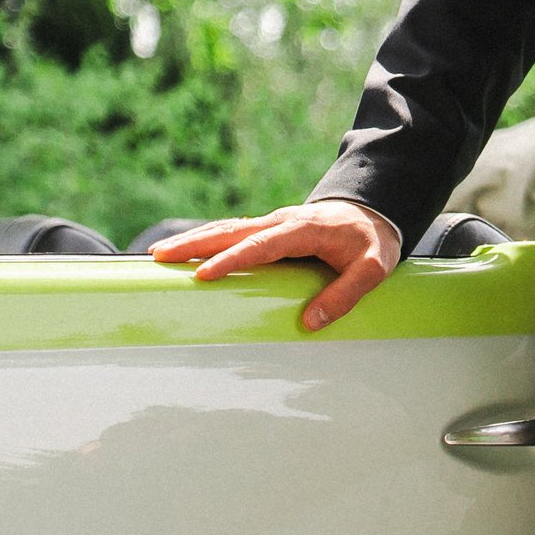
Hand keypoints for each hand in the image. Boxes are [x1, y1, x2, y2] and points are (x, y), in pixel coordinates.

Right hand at [150, 200, 400, 332]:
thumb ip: (345, 295)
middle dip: (195, 244)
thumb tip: (309, 323)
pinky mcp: (269, 228)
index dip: (232, 260)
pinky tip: (186, 250)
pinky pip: (234, 233)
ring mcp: (273, 222)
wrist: (375, 211)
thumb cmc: (372, 241)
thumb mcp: (373, 269)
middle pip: (232, 231)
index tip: (204, 275)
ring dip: (193, 239)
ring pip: (227, 229)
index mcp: (304, 229)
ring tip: (159, 254)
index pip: (261, 245)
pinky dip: (207, 240)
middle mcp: (282, 221)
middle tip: (160, 257)